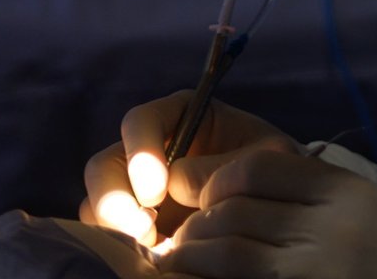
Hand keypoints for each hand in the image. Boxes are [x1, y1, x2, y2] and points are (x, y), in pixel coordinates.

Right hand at [82, 93, 299, 244]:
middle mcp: (147, 150)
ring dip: (113, 229)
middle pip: (103, 167)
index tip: (156, 191)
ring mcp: (134, 190)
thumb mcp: (263, 158)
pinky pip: (106, 236)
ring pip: (95, 205)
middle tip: (143, 230)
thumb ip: (224, 165)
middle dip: (114, 200)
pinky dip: (121, 249)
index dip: (140, 153)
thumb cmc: (273, 169)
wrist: (280, 204)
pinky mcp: (134, 225)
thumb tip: (174, 184)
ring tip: (152, 248)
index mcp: (177, 116)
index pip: (139, 122)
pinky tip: (152, 259)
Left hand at [156, 146, 376, 278]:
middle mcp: (330, 230)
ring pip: (224, 250)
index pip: (255, 167)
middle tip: (184, 237)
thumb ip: (303, 189)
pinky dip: (205, 278)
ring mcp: (312, 272)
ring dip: (192, 256)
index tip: (208, 199)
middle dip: (196, 222)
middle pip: (232, 208)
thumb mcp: (359, 207)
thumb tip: (212, 180)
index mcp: (344, 192)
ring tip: (185, 261)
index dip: (217, 179)